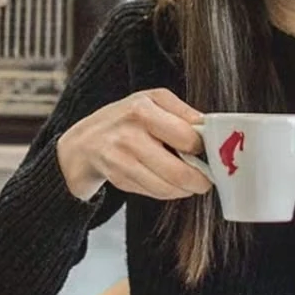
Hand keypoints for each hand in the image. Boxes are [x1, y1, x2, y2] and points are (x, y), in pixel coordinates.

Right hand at [57, 88, 212, 201]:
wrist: (84, 141)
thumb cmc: (127, 118)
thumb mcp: (153, 101)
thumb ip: (183, 113)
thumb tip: (210, 130)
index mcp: (142, 109)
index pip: (187, 138)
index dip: (203, 148)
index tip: (208, 151)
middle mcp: (128, 135)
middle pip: (178, 171)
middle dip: (199, 180)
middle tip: (206, 180)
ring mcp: (120, 160)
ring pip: (166, 187)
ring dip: (184, 189)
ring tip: (190, 182)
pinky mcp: (118, 180)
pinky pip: (153, 193)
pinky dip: (166, 191)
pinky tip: (167, 182)